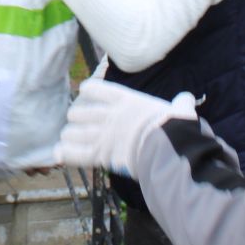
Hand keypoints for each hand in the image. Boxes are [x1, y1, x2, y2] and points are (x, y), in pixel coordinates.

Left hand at [55, 75, 196, 171]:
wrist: (167, 149)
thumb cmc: (175, 129)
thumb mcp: (180, 112)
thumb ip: (181, 104)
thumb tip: (187, 99)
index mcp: (125, 101)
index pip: (96, 89)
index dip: (88, 90)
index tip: (85, 92)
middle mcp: (108, 116)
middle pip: (78, 112)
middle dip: (77, 118)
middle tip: (79, 123)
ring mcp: (102, 135)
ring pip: (73, 133)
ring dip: (70, 136)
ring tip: (69, 139)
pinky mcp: (100, 156)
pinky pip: (76, 154)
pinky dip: (66, 155)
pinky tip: (58, 153)